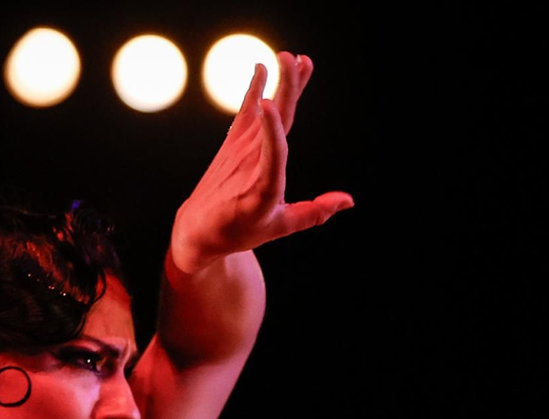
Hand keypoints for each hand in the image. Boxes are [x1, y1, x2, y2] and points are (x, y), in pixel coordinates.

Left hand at [171, 51, 354, 273]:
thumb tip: (349, 200)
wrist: (200, 228)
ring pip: (262, 109)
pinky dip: (253, 88)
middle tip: (295, 60)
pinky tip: (261, 68)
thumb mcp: (279, 227)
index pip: (271, 154)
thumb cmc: (241, 230)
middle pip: (271, 120)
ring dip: (279, 82)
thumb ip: (314, 212)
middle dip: (285, 89)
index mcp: (264, 187)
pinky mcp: (233, 142)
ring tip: (291, 58)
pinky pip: (244, 109)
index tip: (267, 103)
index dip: (270, 129)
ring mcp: (240, 149)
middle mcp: (251, 162)